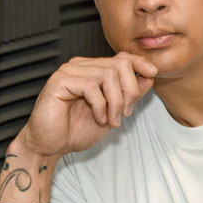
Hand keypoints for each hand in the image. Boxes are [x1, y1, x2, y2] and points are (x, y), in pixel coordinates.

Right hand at [18, 53, 156, 158]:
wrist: (50, 146)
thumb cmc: (75, 130)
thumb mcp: (111, 112)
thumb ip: (128, 95)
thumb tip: (149, 77)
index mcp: (92, 70)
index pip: (121, 57)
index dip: (139, 62)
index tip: (153, 73)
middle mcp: (80, 66)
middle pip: (119, 65)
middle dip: (129, 91)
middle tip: (125, 114)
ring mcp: (69, 71)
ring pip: (108, 75)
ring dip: (116, 102)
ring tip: (111, 120)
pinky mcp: (59, 81)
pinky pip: (91, 86)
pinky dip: (101, 105)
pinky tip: (99, 118)